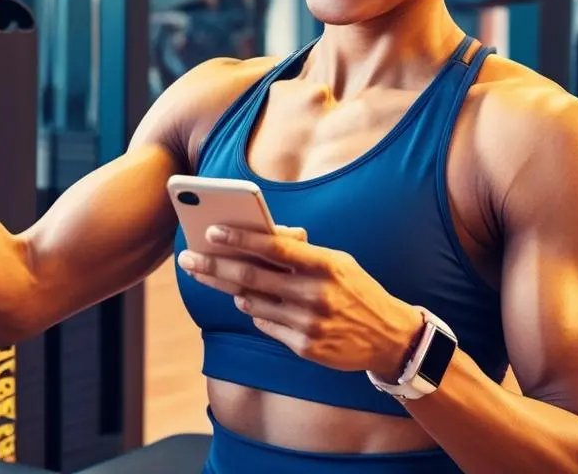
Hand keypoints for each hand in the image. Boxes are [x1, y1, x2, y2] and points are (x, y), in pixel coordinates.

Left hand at [177, 225, 424, 378]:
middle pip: (251, 277)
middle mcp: (315, 294)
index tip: (211, 231)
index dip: (240, 238)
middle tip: (188, 259)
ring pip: (252, 303)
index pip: (274, 246)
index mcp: (325, 264)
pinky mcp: (304, 347)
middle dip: (214, 266)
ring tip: (211, 276)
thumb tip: (262, 234)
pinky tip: (249, 302)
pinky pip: (265, 325)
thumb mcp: (338, 262)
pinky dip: (253, 311)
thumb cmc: (356, 290)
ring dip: (229, 289)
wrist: (389, 338)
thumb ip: (301, 250)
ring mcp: (309, 323)